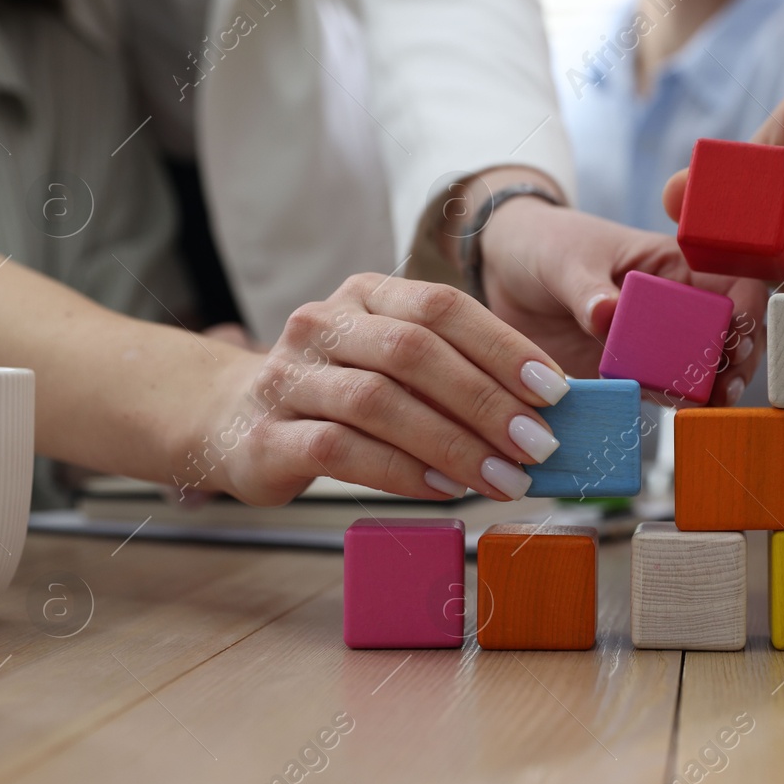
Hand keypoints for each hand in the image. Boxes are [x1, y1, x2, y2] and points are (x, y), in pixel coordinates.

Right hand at [211, 275, 572, 505]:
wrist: (228, 420)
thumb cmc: (338, 394)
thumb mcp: (391, 364)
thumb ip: (454, 374)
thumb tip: (542, 411)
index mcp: (365, 295)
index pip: (442, 306)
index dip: (504, 347)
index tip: (555, 391)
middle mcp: (323, 325)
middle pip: (415, 352)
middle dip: (486, 401)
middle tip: (539, 444)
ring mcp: (289, 378)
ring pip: (379, 402)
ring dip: (453, 443)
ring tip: (504, 477)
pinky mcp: (267, 436)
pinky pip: (341, 450)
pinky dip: (401, 470)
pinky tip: (443, 488)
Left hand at [480, 200, 765, 405]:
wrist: (505, 274)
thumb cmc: (545, 246)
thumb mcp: (565, 260)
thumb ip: (587, 289)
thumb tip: (607, 313)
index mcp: (673, 265)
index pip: (731, 280)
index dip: (746, 305)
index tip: (738, 329)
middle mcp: (675, 305)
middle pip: (728, 333)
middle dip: (739, 358)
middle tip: (729, 380)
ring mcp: (655, 343)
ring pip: (704, 368)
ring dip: (715, 388)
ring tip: (712, 404)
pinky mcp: (631, 374)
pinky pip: (663, 392)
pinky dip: (677, 405)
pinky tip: (681, 414)